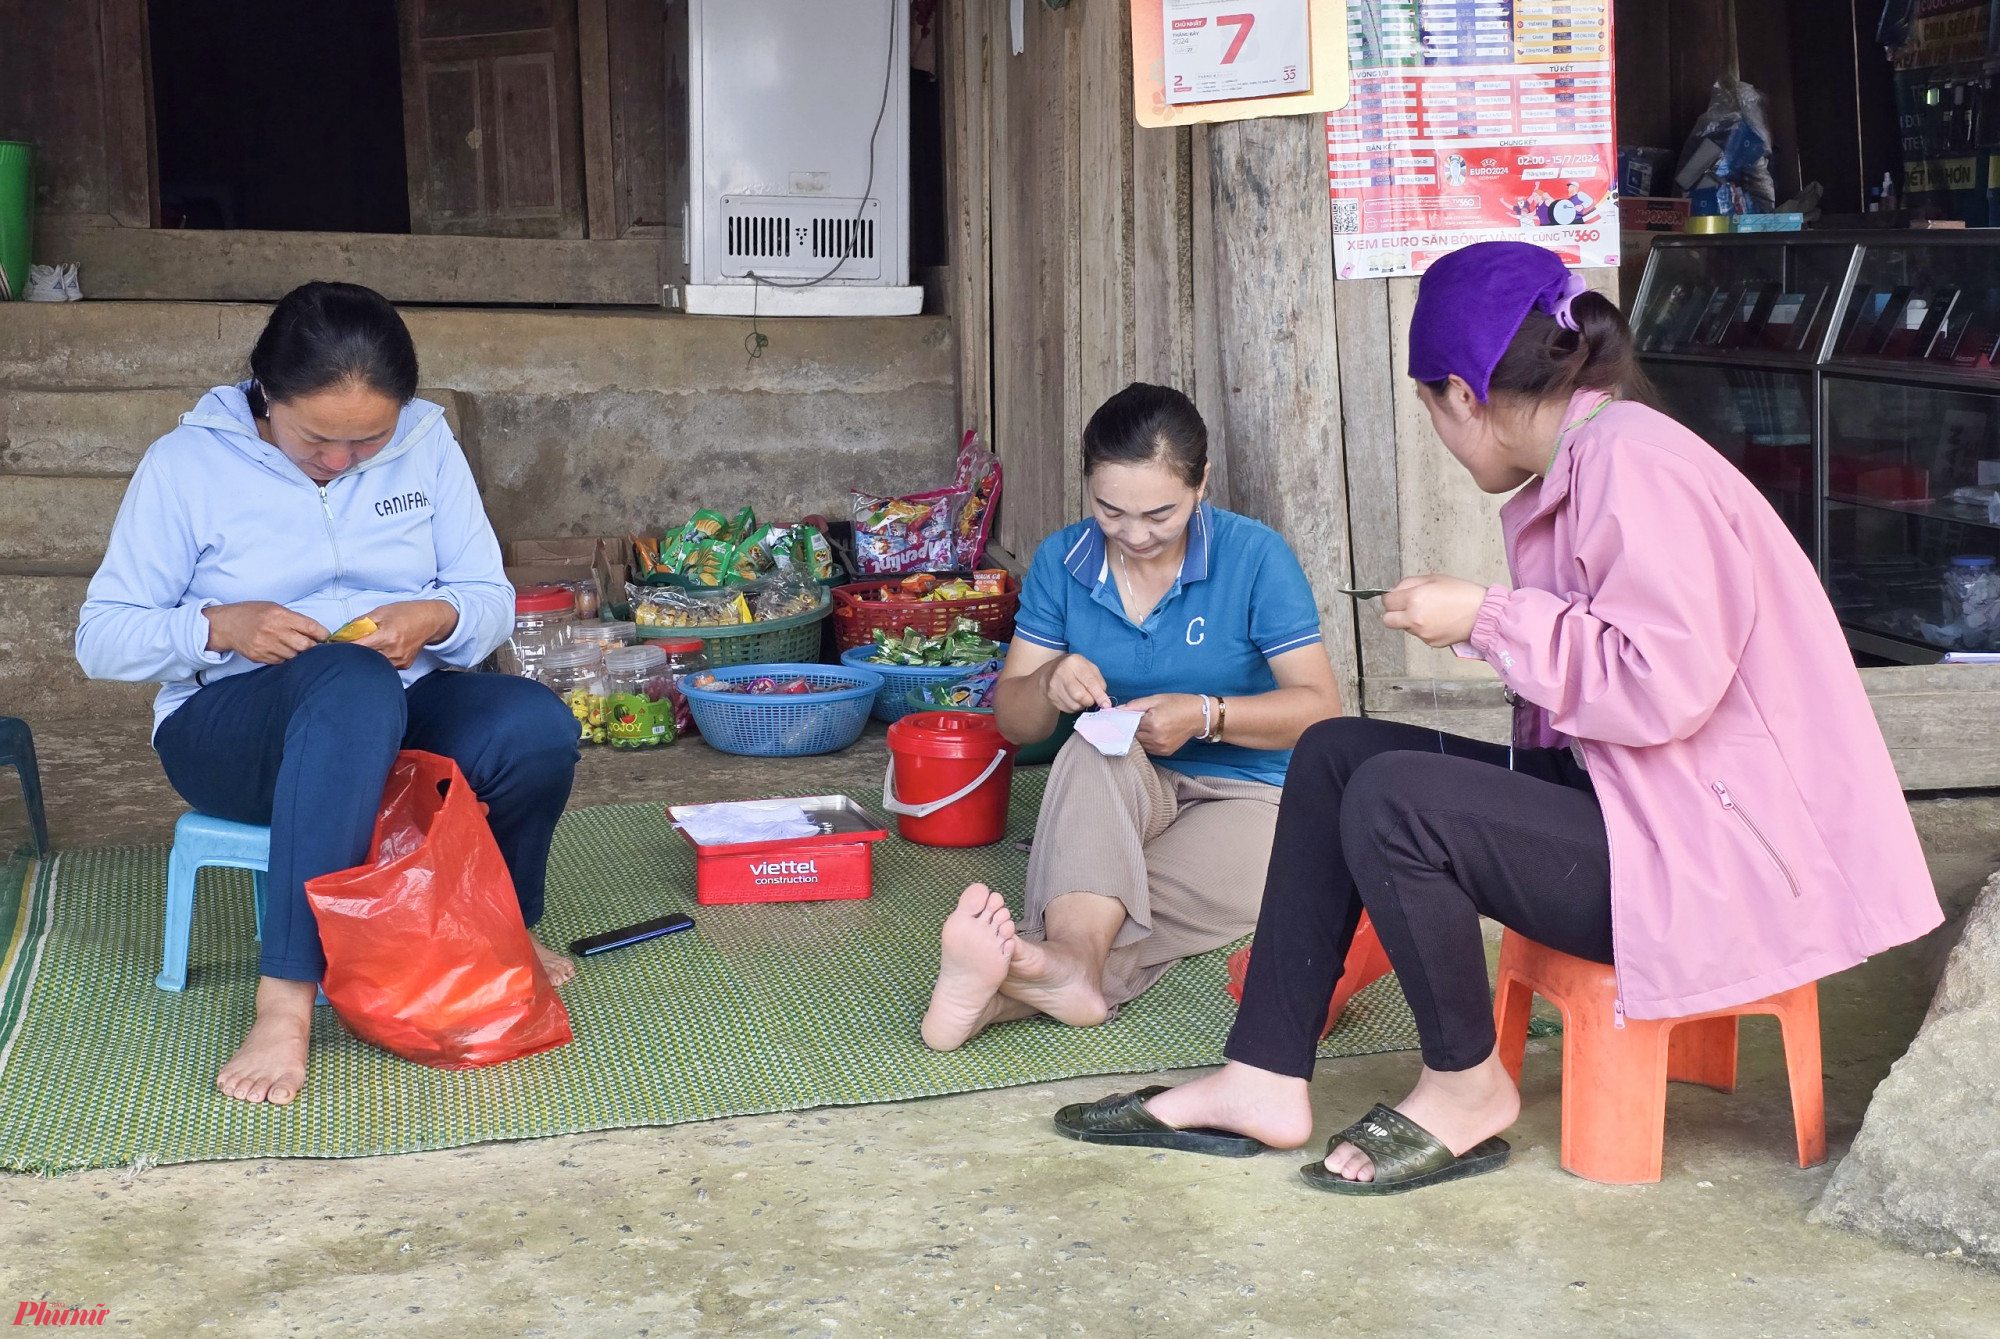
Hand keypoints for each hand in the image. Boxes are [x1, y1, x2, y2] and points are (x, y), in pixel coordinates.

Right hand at [203, 602, 328, 664]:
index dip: (323, 634)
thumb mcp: (274, 608)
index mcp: (280, 615)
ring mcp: (267, 646)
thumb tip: (315, 631)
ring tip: (298, 649)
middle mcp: (274, 631)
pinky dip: (286, 658)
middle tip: (315, 646)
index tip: (326, 637)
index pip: (311, 627)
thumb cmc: (252, 613)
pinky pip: (282, 662)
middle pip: (306, 646)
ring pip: (295, 656)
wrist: (226, 625)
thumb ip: (294, 619)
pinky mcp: (260, 657)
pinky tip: (284, 652)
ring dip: (300, 654)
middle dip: (314, 647)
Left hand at [352, 600, 458, 669]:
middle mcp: (394, 652)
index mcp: (387, 635)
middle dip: (354, 652)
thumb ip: (361, 622)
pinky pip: (384, 665)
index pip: (357, 646)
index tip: (335, 644)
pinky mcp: (404, 666)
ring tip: (368, 646)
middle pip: (363, 658)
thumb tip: (343, 632)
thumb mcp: (381, 611)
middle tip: (349, 646)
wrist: (430, 621)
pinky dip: (378, 659)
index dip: (343, 646)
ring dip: (366, 657)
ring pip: (373, 663)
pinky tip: (381, 650)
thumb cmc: (406, 613)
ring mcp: (399, 661)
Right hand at [1043, 653, 1113, 712]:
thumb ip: (1099, 682)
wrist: (1051, 670)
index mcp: (1073, 663)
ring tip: (1081, 697)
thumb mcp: (1089, 668)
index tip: (1106, 704)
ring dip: (1082, 705)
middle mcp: (1061, 673)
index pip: (1089, 681)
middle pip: (1079, 695)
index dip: (1099, 695)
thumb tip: (1105, 701)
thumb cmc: (1075, 669)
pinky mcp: (1051, 697)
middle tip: (1091, 697)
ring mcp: (1054, 686)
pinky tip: (1073, 699)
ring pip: (1074, 705)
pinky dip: (1074, 707)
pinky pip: (1067, 709)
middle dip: (1090, 700)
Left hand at [1122, 694, 1206, 755]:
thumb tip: (1117, 710)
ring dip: (1139, 736)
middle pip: (1133, 735)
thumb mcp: (1156, 699)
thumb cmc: (1178, 704)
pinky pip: (1148, 748)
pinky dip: (1147, 741)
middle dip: (1132, 728)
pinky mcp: (1165, 752)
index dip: (1125, 720)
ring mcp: (1161, 747)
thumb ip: (1134, 705)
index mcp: (1153, 723)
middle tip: (1137, 720)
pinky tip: (1153, 732)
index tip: (1121, 717)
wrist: (1199, 716)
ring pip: (1139, 744)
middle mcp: (1156, 738)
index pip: (1128, 724)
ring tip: (1148, 725)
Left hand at [1381, 575, 1492, 648]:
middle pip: (1388, 620)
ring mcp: (1422, 633)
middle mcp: (1415, 618)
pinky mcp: (1430, 642)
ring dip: (1410, 621)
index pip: (1387, 602)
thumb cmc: (1463, 594)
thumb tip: (1395, 590)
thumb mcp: (1434, 578)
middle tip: (1405, 607)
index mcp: (1414, 599)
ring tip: (1431, 612)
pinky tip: (1438, 620)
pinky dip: (1424, 629)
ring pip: (1405, 628)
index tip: (1396, 598)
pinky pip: (1419, 635)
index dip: (1391, 598)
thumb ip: (1410, 583)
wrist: (1482, 614)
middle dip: (1393, 613)